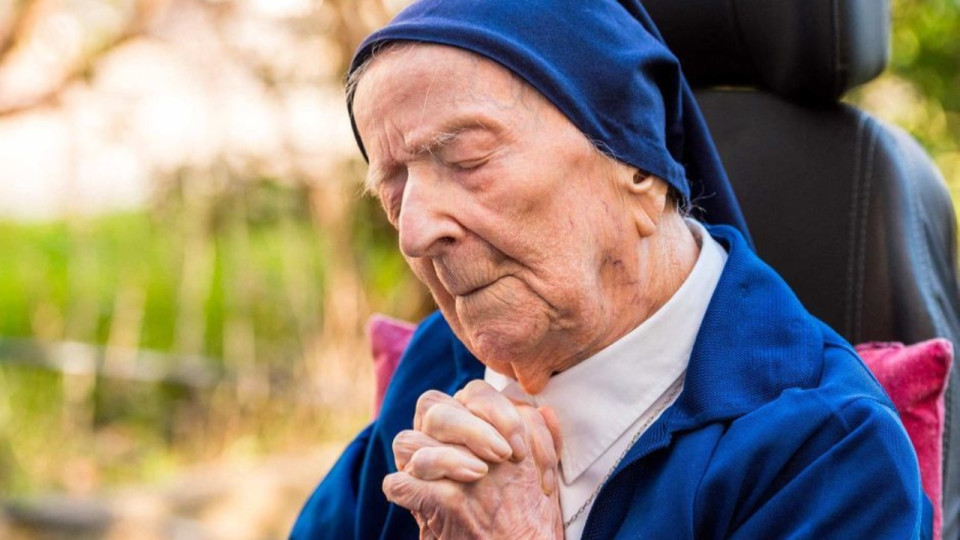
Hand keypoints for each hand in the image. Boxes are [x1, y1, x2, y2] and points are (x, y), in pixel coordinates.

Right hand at [383, 381, 562, 538]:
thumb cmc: (526, 508)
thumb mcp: (539, 468)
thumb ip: (542, 438)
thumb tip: (547, 411)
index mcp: (467, 421)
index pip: (473, 392)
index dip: (498, 411)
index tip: (521, 449)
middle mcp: (436, 438)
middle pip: (433, 405)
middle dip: (472, 428)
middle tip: (503, 456)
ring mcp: (419, 469)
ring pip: (407, 440)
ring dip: (446, 455)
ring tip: (480, 474)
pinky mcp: (411, 501)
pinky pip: (397, 483)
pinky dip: (418, 485)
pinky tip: (451, 496)